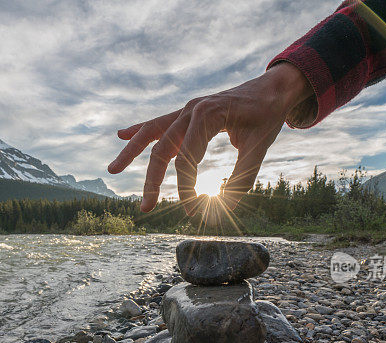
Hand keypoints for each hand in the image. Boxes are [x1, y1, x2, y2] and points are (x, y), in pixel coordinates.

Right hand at [108, 62, 312, 214]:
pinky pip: (158, 123)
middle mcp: (191, 110)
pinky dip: (140, 130)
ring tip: (113, 170)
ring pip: (152, 133)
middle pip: (162, 150)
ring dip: (131, 152)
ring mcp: (186, 110)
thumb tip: (225, 208)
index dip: (186, 188)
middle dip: (152, 182)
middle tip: (145, 209)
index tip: (194, 210)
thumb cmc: (266, 116)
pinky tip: (121, 135)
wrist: (272, 88)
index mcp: (207, 115)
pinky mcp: (187, 113)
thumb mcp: (259, 148)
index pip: (187, 159)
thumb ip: (242, 178)